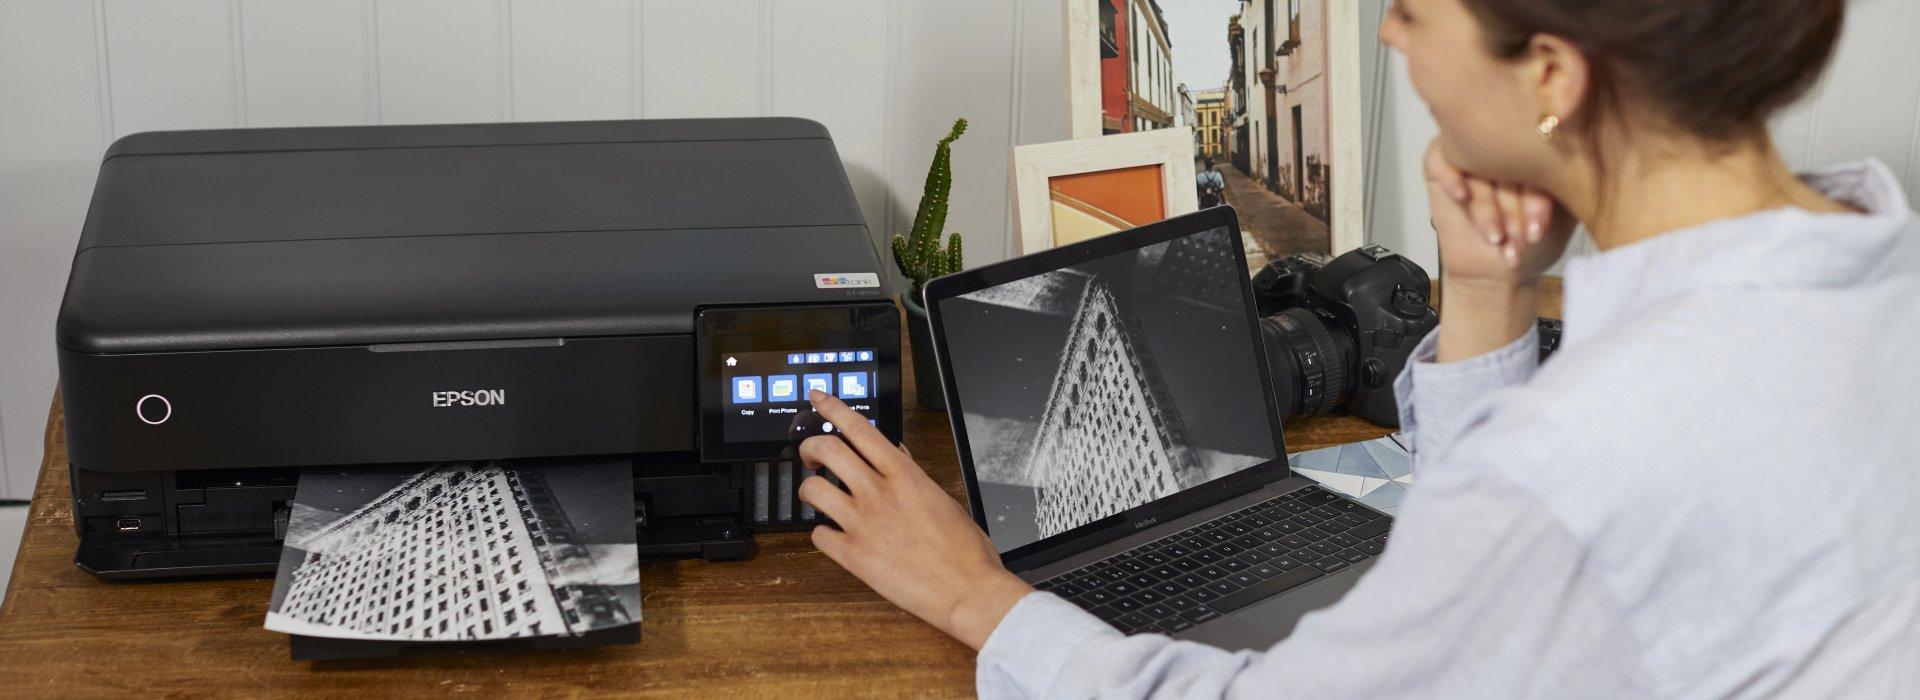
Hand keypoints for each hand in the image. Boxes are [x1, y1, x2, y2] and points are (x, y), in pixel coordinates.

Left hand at [796, 390, 1033, 649]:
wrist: (968, 590)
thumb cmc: (965, 550)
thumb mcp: (942, 498)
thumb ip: (913, 476)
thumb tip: (897, 457)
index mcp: (904, 474)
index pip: (859, 428)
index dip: (832, 408)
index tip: (817, 398)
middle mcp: (878, 493)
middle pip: (827, 449)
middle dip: (810, 448)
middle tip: (810, 456)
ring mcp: (862, 523)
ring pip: (813, 490)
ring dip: (809, 490)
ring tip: (817, 498)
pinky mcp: (853, 555)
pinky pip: (818, 535)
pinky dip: (821, 534)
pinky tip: (832, 537)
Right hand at [1423, 139, 1576, 361]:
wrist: (1498, 272)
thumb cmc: (1533, 244)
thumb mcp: (1562, 216)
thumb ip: (1569, 186)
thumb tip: (1579, 162)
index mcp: (1540, 150)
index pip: (1540, 163)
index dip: (1537, 198)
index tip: (1538, 230)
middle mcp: (1506, 147)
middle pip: (1508, 165)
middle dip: (1512, 208)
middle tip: (1518, 239)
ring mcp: (1473, 153)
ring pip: (1477, 170)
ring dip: (1486, 209)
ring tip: (1495, 238)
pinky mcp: (1441, 161)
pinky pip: (1442, 161)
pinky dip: (1452, 179)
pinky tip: (1462, 196)